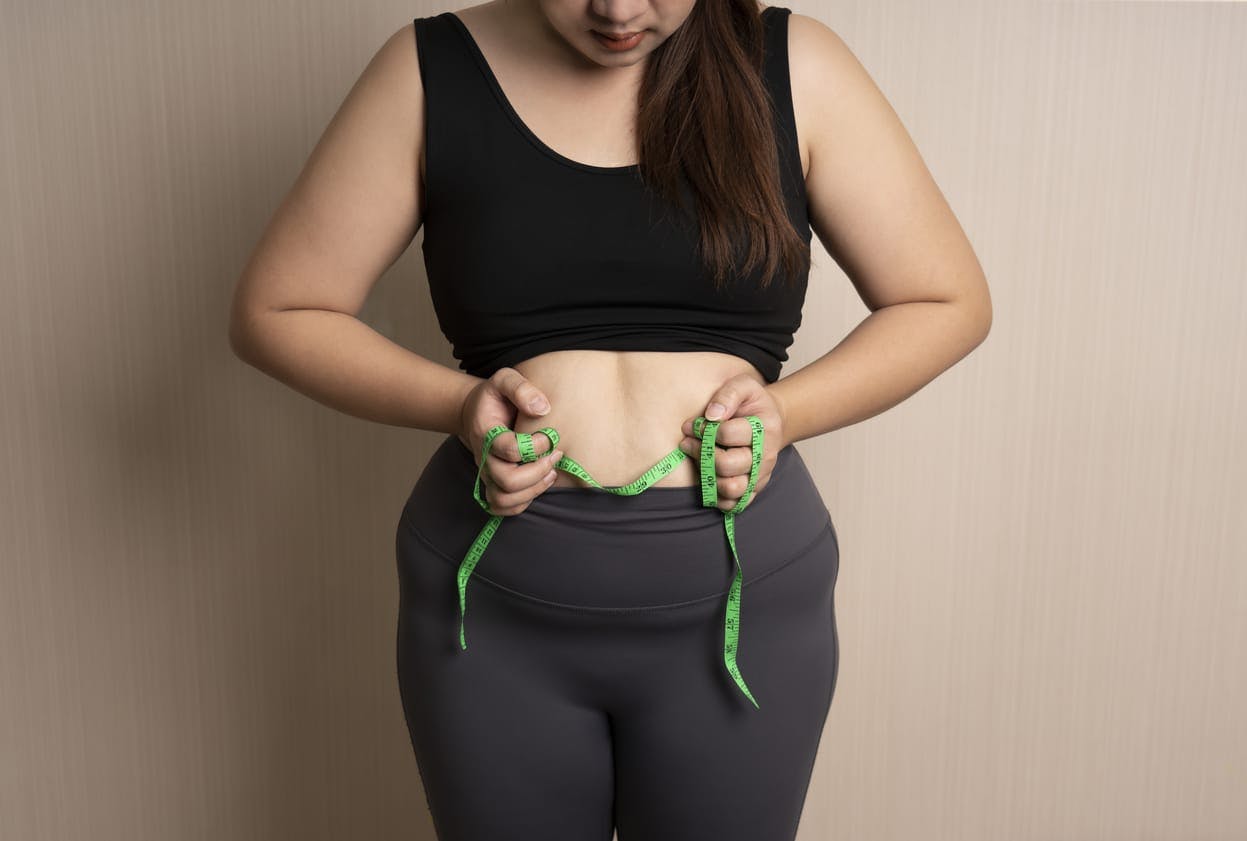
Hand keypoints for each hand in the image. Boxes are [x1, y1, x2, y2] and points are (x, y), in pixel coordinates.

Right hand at [457, 367, 563, 515]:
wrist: (476, 411)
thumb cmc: (495, 397)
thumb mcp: (504, 379)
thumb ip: (521, 388)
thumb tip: (542, 408)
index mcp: (486, 433)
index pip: (510, 449)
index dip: (535, 445)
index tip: (550, 434)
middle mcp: (484, 458)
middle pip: (508, 481)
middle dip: (538, 471)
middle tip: (555, 455)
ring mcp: (488, 474)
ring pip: (505, 499)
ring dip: (533, 490)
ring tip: (551, 472)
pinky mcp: (494, 484)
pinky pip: (504, 507)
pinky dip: (523, 503)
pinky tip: (540, 482)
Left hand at [679, 374, 788, 511]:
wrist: (770, 421)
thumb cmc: (752, 403)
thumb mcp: (743, 386)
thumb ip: (727, 395)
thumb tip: (711, 415)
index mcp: (765, 428)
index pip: (727, 434)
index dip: (704, 429)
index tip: (693, 425)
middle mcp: (766, 456)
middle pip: (726, 465)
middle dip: (701, 452)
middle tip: (688, 443)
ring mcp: (760, 475)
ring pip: (732, 489)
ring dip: (708, 476)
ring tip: (699, 460)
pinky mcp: (753, 489)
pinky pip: (734, 504)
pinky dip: (717, 496)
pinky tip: (709, 477)